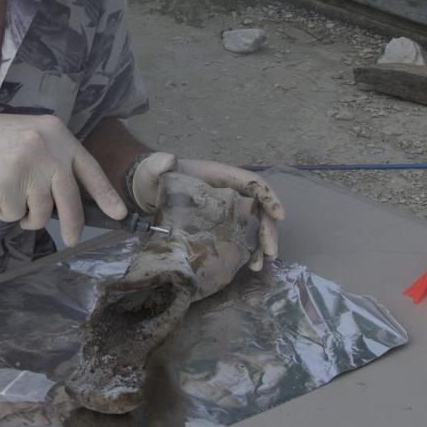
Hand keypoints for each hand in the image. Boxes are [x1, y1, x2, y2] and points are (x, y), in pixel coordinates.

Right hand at [0, 114, 126, 245]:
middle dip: (72, 224)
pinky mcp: (10, 184)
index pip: (89, 168)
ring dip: (26, 214)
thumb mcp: (30, 138)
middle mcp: (48, 148)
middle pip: (70, 198)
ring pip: (42, 212)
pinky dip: (4, 212)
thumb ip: (53, 160)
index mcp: (57, 133)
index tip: (120, 212)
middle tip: (72, 239)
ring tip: (8, 196)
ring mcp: (30, 166)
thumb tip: (73, 200)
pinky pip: (16, 215)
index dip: (106, 193)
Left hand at [131, 153, 283, 269]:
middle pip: (260, 208)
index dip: (269, 197)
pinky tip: (249, 265)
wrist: (147, 190)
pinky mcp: (220, 224)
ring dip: (262, 244)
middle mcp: (230, 192)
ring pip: (255, 225)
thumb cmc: (154, 176)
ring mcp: (227, 209)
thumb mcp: (155, 168)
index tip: (279, 215)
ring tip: (259, 265)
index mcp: (222, 176)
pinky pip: (242, 235)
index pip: (252, 183)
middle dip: (269, 230)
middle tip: (270, 253)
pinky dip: (249, 250)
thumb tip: (168, 161)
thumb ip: (159, 164)